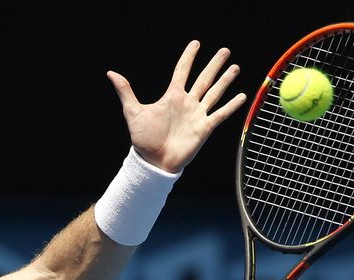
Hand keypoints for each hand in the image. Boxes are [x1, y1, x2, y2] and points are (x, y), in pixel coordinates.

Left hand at [107, 41, 247, 172]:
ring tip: (235, 67)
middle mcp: (187, 103)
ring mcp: (197, 115)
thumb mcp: (133, 112)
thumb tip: (111, 73)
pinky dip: (231, 106)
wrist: (153, 162)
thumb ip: (125, 91)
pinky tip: (242, 96)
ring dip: (225, 81)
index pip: (182, 71)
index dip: (188, 57)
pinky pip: (220, 114)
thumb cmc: (143, 139)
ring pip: (214, 93)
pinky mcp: (204, 128)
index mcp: (172, 97)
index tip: (196, 43)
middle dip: (214, 65)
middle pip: (204, 79)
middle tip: (225, 50)